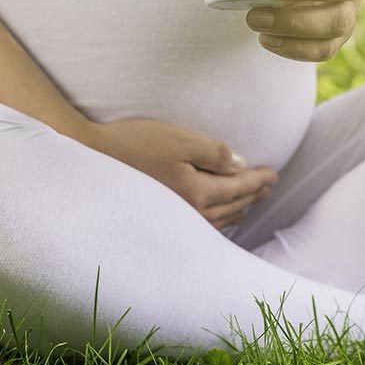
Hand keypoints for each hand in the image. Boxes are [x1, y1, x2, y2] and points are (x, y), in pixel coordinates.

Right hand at [82, 118, 277, 229]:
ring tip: (250, 202)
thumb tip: (241, 166)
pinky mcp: (161, 219)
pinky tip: (218, 218)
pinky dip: (217, 220)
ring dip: (237, 209)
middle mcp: (189, 212)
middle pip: (231, 205)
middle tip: (268, 187)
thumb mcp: (180, 139)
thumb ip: (214, 153)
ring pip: (217, 219)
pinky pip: (200, 226)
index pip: (238, 187)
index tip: (274, 174)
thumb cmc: (135, 143)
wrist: (89, 160)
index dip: (258, 180)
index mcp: (197, 191)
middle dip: (252, 195)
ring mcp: (174, 219)